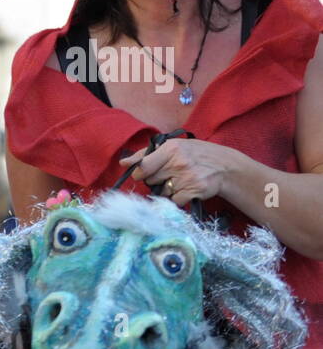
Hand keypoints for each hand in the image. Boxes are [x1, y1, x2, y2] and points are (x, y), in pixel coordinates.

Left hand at [118, 139, 235, 206]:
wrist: (226, 167)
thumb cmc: (195, 155)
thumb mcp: (173, 147)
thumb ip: (146, 155)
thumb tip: (123, 163)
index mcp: (170, 149)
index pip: (142, 168)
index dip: (140, 173)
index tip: (145, 173)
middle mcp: (178, 163)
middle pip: (150, 181)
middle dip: (157, 180)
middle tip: (171, 174)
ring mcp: (187, 178)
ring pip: (161, 193)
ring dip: (167, 191)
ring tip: (181, 181)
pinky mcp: (194, 191)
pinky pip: (173, 201)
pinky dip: (177, 199)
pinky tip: (187, 189)